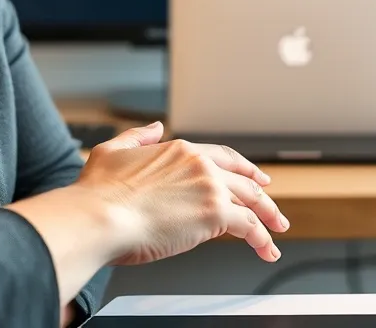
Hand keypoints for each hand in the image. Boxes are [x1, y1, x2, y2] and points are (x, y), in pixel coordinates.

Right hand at [75, 121, 288, 265]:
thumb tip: (154, 127)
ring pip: (250, 201)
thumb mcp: (112, 149)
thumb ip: (136, 136)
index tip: (254, 176)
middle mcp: (199, 164)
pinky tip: (266, 249)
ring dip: (268, 218)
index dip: (242, 167)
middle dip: (261, 194)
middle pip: (242, 178)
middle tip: (272, 207)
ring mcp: (209, 187)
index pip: (222, 156)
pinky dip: (262, 239)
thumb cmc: (98, 192)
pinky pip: (249, 227)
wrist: (100, 216)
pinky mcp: (214, 215)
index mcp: (178, 148)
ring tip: (276, 233)